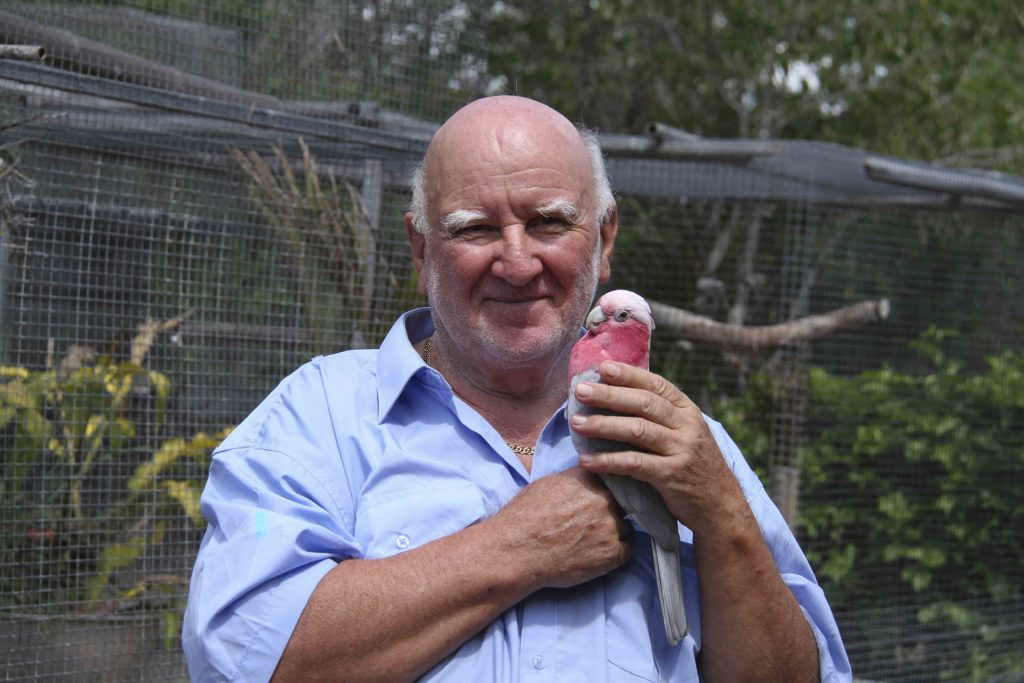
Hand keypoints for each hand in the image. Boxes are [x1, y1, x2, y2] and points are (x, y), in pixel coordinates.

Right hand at [488, 467, 630, 590]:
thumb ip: (573, 480)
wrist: (516, 551)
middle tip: (593, 524)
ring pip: (625, 527)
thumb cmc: (524, 518)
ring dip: (613, 533)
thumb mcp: (546, 485)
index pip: (611, 478)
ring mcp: (610, 526)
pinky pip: (627, 550)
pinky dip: (616, 553)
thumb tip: (586, 477)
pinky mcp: (612, 553)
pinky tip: (598, 555)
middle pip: (620, 503)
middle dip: (610, 512)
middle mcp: (603, 499)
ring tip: (591, 542)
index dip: (606, 491)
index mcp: (588, 479)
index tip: (600, 500)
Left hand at [569, 361, 747, 533]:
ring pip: (637, 430)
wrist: (721, 506)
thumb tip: (617, 394)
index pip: (656, 385)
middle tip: (580, 391)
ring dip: (603, 425)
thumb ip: (659, 416)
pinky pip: (635, 464)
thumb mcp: (685, 433)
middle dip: (609, 395)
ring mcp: (681, 450)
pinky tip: (587, 461)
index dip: (628, 375)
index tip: (602, 367)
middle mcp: (686, 426)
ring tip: (575, 423)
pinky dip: (608, 461)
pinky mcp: (672, 476)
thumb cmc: (693, 466)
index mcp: (687, 411)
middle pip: (643, 403)